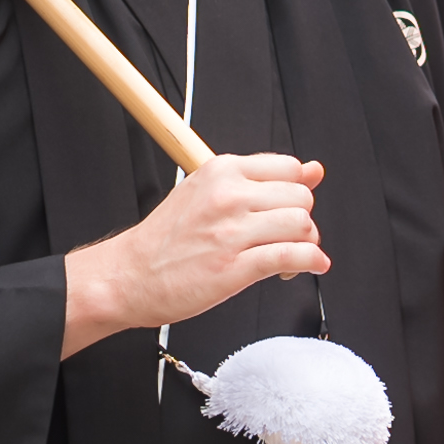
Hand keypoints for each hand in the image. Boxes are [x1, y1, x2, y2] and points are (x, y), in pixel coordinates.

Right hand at [61, 154, 325, 355]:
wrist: (128, 275)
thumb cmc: (165, 238)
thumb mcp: (208, 191)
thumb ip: (262, 179)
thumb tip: (316, 170)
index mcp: (222, 171)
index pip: (290, 168)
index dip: (297, 191)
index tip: (288, 208)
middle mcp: (228, 196)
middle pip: (301, 198)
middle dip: (303, 220)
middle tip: (287, 237)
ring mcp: (231, 232)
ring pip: (301, 225)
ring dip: (306, 243)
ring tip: (289, 256)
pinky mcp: (234, 268)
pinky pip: (291, 256)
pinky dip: (311, 262)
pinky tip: (311, 266)